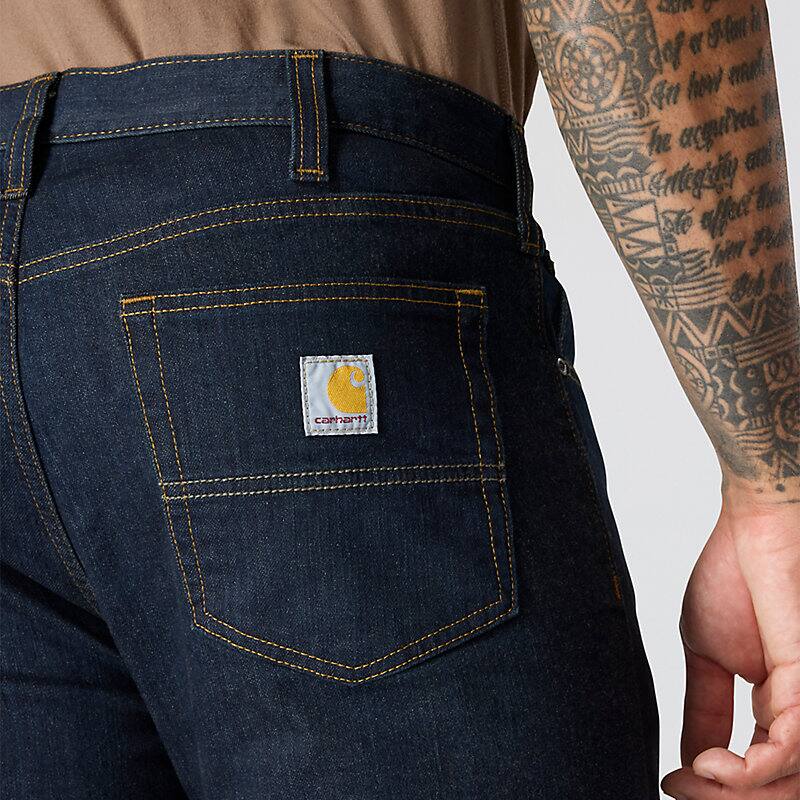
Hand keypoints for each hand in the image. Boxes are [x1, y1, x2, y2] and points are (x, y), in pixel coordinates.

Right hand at [662, 487, 799, 799]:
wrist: (752, 528)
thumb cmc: (734, 578)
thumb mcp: (708, 656)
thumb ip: (705, 709)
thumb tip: (690, 761)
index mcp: (779, 710)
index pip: (756, 771)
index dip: (714, 788)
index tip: (670, 780)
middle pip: (778, 788)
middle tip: (680, 788)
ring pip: (789, 782)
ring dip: (737, 792)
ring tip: (695, 778)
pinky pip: (792, 747)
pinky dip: (752, 768)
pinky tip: (712, 762)